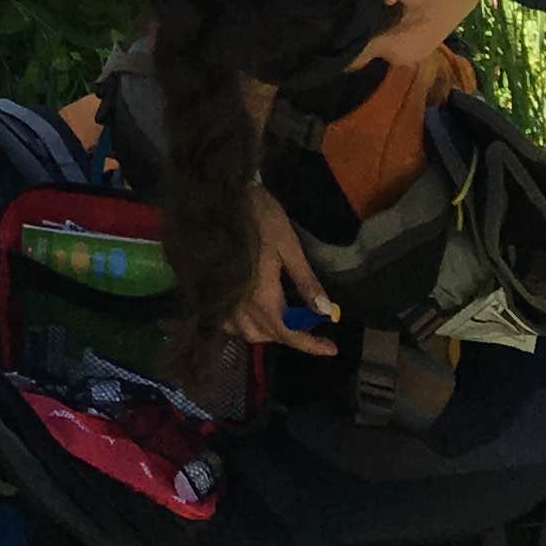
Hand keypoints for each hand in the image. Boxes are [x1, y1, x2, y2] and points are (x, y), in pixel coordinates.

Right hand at [231, 184, 339, 352]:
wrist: (222, 196)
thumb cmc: (260, 217)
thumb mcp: (289, 246)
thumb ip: (306, 282)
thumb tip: (326, 312)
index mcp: (262, 297)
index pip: (289, 333)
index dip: (312, 345)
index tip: (332, 349)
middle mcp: (240, 306)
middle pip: (268, 335)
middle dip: (290, 335)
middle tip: (309, 324)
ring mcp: (223, 300)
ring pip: (247, 332)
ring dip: (267, 331)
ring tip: (284, 317)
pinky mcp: (213, 291)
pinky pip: (229, 322)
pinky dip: (244, 324)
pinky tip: (254, 310)